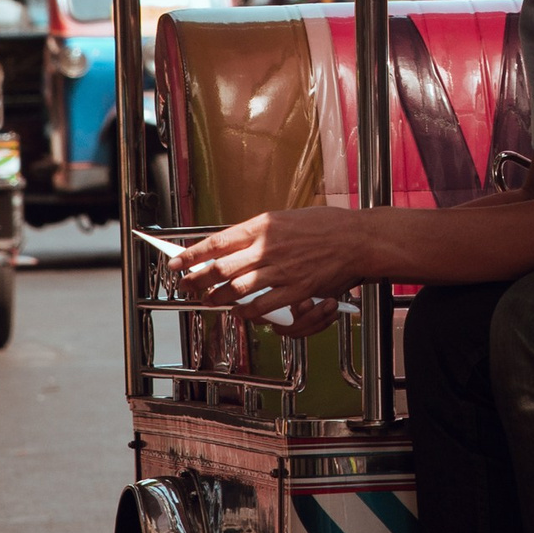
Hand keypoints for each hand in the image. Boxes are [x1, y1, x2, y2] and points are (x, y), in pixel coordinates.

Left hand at [173, 209, 374, 330]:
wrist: (357, 239)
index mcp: (263, 225)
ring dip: (218, 298)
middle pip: (221, 267)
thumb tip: (233, 245)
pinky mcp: (295, 289)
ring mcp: (280, 270)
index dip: (192, 255)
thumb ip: (259, 232)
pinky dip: (246, 312)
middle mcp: (267, 247)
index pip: (217, 241)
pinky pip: (262, 306)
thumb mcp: (286, 219)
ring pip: (236, 288)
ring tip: (208, 301)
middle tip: (185, 285)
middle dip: (197, 279)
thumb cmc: (326, 226)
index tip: (176, 262)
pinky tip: (239, 313)